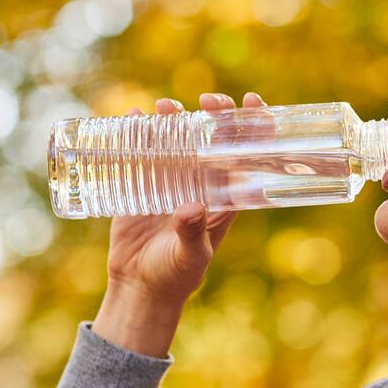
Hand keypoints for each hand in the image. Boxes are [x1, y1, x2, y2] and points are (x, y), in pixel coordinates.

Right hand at [104, 91, 266, 305]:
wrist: (141, 287)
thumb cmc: (178, 275)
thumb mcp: (191, 256)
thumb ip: (192, 233)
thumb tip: (191, 208)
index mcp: (226, 194)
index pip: (248, 153)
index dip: (255, 125)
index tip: (252, 101)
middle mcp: (203, 181)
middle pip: (215, 136)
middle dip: (215, 113)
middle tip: (208, 100)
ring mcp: (173, 179)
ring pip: (179, 137)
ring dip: (175, 116)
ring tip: (166, 106)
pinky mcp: (142, 182)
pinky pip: (142, 150)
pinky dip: (137, 131)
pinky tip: (132, 117)